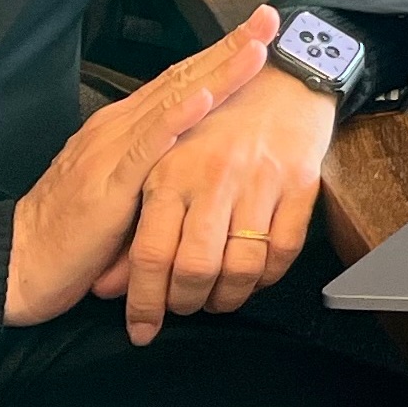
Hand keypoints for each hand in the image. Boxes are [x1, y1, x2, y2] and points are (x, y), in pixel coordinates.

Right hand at [7, 6, 274, 328]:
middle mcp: (117, 129)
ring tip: (252, 48)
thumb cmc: (71, 234)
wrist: (16, 265)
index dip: (219, 55)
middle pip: (182, 80)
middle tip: (269, 18)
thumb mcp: (122, 192)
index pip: (178, 82)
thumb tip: (197, 159)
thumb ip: (153, 168)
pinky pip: (145, 147)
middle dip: (227, 48)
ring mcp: (110, 152)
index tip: (259, 30)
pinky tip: (202, 100)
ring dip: (214, 73)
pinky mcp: (106, 184)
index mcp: (122, 129)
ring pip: (171, 102)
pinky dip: (175, 121)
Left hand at [109, 49, 337, 342]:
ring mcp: (258, 180)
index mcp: (171, 170)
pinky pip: (283, 250)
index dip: (143, 301)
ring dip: (228, 296)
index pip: (149, 253)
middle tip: (183, 308)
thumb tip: (108, 285)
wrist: (281, 78)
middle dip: (186, 302)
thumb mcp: (162, 164)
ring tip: (218, 299)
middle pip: (194, 267)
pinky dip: (268, 276)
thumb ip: (133, 225)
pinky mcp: (299, 184)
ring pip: (241, 266)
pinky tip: (254, 278)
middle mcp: (212, 176)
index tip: (141, 328)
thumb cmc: (216, 123)